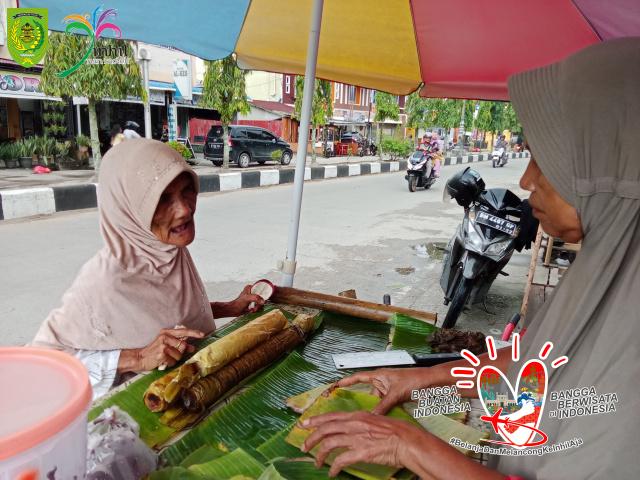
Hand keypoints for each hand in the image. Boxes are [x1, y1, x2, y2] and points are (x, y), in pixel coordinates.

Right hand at [120, 327, 203, 372]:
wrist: (140, 358)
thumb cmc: (154, 352)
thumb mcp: (165, 344)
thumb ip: (178, 344)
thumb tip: (192, 348)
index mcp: (166, 332)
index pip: (183, 331)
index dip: (194, 333)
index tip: (202, 335)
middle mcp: (165, 337)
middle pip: (183, 346)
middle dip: (180, 352)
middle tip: (171, 354)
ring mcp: (163, 345)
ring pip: (179, 355)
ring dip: (174, 359)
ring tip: (165, 358)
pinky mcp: (162, 354)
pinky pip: (173, 361)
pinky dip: (169, 363)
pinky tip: (162, 361)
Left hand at [226, 284, 264, 315]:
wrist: (234, 310)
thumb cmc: (238, 303)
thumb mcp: (247, 298)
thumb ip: (255, 298)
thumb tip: (263, 301)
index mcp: (251, 288)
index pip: (261, 289)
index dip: (264, 295)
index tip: (262, 300)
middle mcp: (253, 292)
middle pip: (262, 297)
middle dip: (259, 304)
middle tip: (255, 307)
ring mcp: (253, 298)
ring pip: (261, 303)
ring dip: (258, 308)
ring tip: (252, 309)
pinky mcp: (253, 304)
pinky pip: (259, 307)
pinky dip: (257, 310)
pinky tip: (251, 311)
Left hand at [301, 411, 423, 476]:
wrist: (408, 441)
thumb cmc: (397, 432)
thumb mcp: (377, 420)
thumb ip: (362, 423)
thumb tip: (353, 428)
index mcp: (358, 416)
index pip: (331, 416)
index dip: (315, 420)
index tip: (304, 423)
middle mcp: (354, 424)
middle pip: (325, 429)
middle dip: (311, 438)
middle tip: (304, 446)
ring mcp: (357, 437)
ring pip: (329, 444)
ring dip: (319, 454)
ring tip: (316, 462)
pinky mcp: (361, 452)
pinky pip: (341, 460)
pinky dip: (333, 467)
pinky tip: (332, 472)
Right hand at [335, 367, 430, 414]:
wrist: (430, 383)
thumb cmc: (413, 381)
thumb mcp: (395, 394)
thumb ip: (382, 406)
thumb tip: (371, 417)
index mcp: (378, 375)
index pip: (358, 377)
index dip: (347, 381)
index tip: (336, 385)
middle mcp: (382, 381)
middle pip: (368, 393)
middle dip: (365, 402)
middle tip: (356, 413)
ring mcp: (389, 389)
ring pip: (377, 401)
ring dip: (377, 409)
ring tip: (371, 418)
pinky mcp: (395, 396)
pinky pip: (385, 404)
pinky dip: (384, 411)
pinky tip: (382, 419)